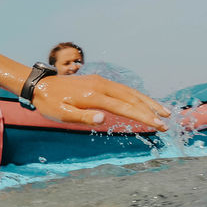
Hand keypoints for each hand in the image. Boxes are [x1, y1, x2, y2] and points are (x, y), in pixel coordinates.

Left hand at [32, 74, 169, 130]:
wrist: (40, 85)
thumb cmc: (49, 103)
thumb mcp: (61, 114)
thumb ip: (82, 117)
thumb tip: (103, 119)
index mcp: (93, 95)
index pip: (124, 107)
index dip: (142, 116)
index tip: (158, 125)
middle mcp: (100, 85)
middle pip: (132, 98)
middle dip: (150, 110)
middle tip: (166, 123)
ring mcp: (101, 81)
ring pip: (130, 91)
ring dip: (147, 101)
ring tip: (163, 111)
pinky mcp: (99, 81)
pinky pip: (122, 89)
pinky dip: (136, 96)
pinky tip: (144, 102)